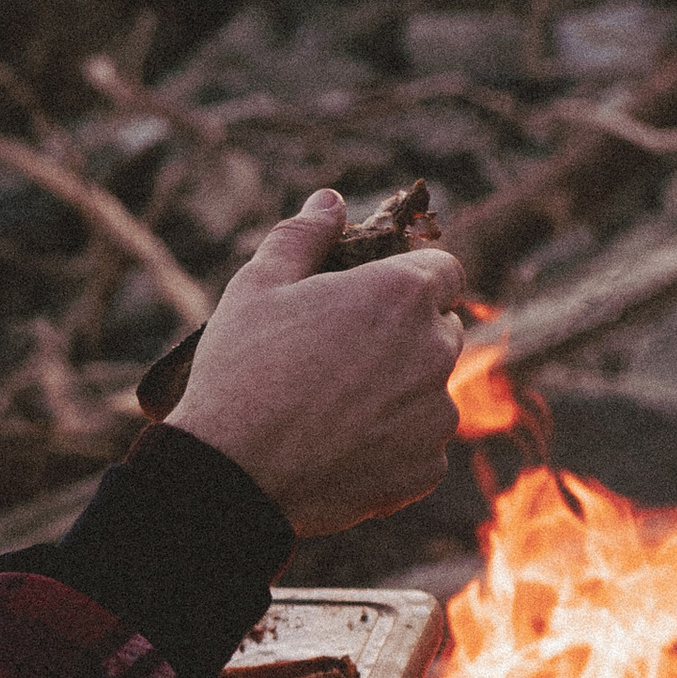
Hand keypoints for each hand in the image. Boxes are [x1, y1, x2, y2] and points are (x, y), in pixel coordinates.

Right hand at [164, 190, 465, 537]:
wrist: (232, 475)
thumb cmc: (242, 371)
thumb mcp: (258, 286)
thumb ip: (303, 235)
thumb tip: (331, 201)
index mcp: (401, 293)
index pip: (444, 270)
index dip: (409, 281)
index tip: (373, 300)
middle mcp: (434, 349)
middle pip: (440, 330)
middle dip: (404, 338)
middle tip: (340, 359)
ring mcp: (435, 415)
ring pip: (430, 393)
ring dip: (398, 395)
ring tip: (333, 411)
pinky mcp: (425, 468)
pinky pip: (419, 448)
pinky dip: (390, 448)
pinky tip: (340, 450)